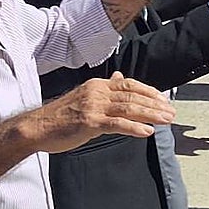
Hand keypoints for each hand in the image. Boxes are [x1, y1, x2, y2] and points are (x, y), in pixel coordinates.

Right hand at [26, 72, 175, 153]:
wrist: (36, 127)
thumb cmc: (61, 115)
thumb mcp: (85, 96)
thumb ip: (105, 88)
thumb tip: (120, 77)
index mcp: (98, 85)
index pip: (130, 84)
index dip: (149, 91)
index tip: (164, 100)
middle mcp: (97, 92)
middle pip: (133, 95)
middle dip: (155, 104)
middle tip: (171, 113)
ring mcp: (93, 106)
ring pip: (129, 107)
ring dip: (150, 114)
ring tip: (165, 120)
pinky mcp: (89, 122)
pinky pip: (117, 124)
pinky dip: (134, 127)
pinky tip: (147, 131)